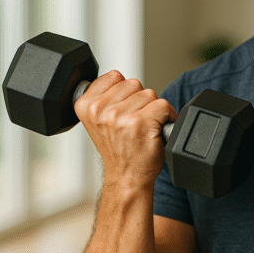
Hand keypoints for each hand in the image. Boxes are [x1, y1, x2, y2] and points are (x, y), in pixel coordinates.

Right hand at [74, 70, 176, 189]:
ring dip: (152, 109)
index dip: (125, 93)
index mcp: (85, 105)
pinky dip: (167, 116)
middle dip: (139, 101)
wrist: (127, 176)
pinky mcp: (140, 123)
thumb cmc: (118, 149)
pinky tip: (156, 130)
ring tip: (143, 127)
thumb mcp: (99, 120)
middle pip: (134, 83)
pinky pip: (163, 105)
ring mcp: (119, 116)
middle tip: (133, 123)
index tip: (122, 110)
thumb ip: (105, 97)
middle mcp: (99, 110)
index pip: (114, 76)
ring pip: (149, 93)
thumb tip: (119, 77)